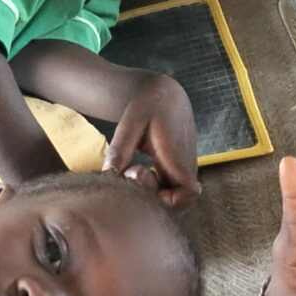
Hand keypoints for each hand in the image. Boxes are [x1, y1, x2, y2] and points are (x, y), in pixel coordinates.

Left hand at [102, 70, 200, 206]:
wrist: (164, 94)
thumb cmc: (146, 107)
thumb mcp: (128, 126)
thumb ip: (119, 153)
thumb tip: (107, 177)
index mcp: (177, 155)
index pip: (188, 194)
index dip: (169, 200)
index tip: (145, 183)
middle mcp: (188, 166)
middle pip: (181, 202)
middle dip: (156, 200)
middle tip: (133, 177)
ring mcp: (187, 169)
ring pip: (177, 196)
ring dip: (156, 194)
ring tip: (136, 172)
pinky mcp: (183, 169)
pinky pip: (174, 189)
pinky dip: (158, 188)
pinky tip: (141, 171)